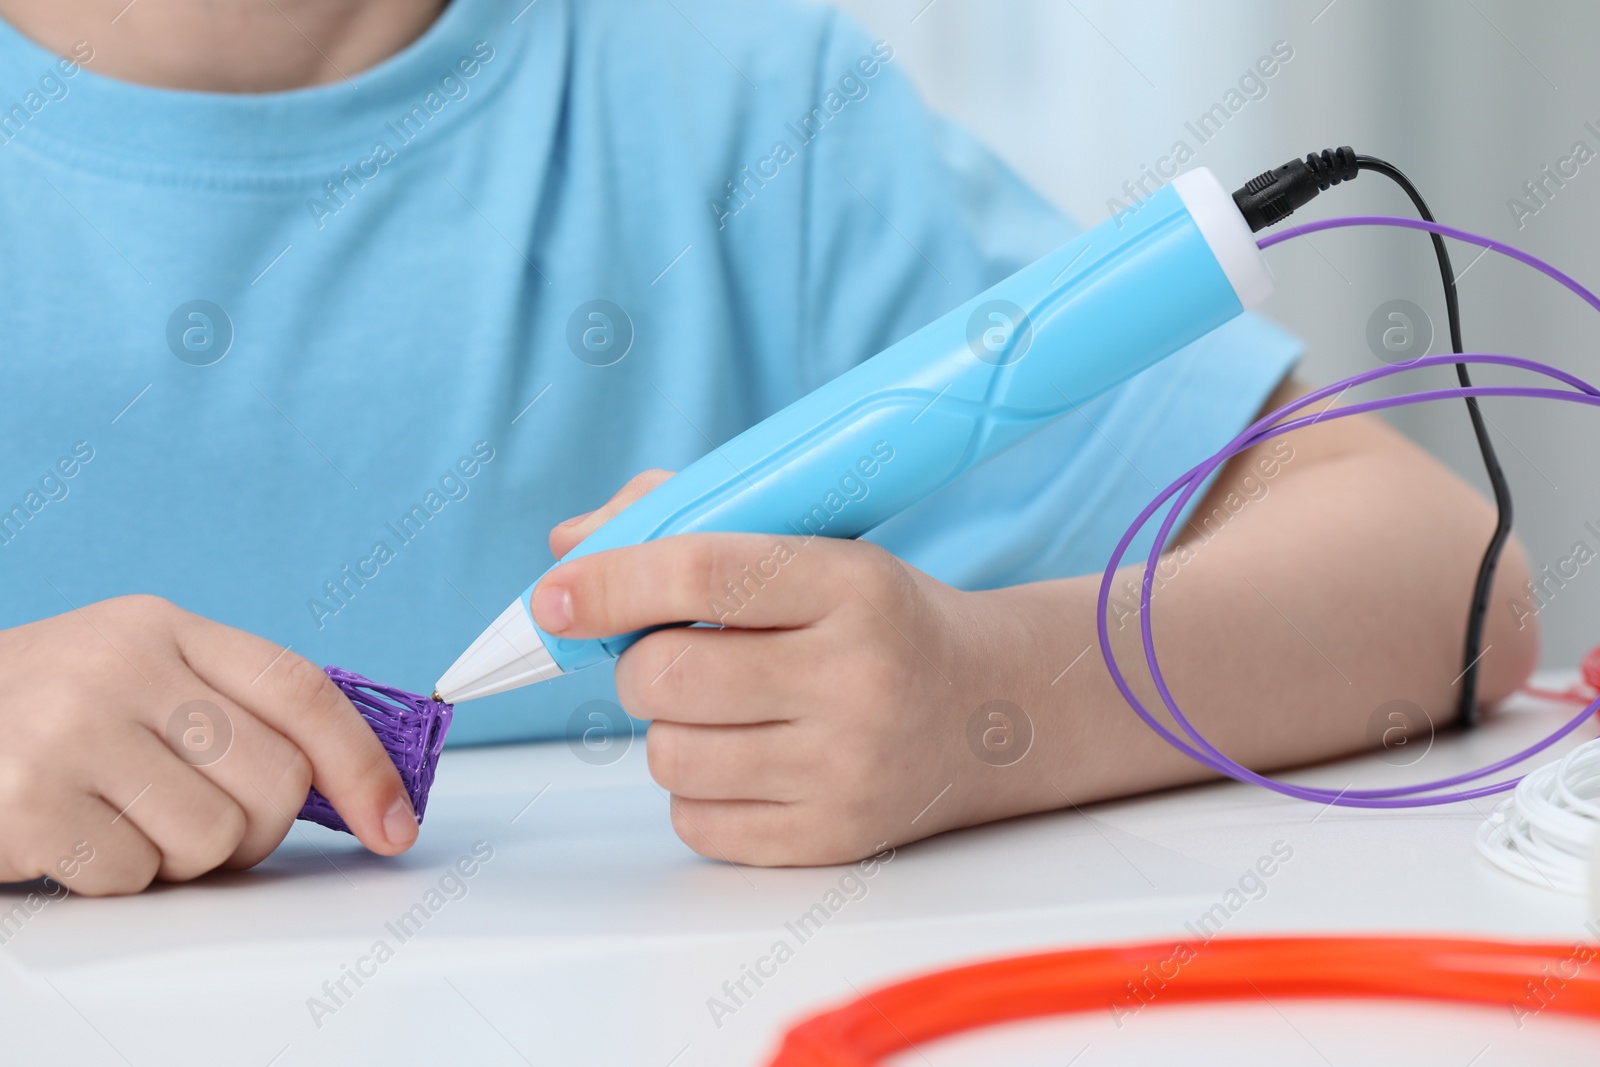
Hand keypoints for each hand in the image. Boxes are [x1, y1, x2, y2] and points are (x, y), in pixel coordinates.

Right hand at [0, 595, 416, 894]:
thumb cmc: (48, 711)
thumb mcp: (140, 673)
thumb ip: (235, 707)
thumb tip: (354, 783)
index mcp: (165, 628)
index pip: (300, 689)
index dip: (362, 763)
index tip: (394, 820)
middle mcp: (121, 667)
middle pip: (274, 779)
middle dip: (260, 826)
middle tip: (208, 823)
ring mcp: (70, 732)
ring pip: (214, 837)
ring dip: (184, 855)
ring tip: (129, 820)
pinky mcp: (26, 803)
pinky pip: (135, 874)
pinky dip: (118, 875)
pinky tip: (77, 835)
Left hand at [543, 472, 1037, 864]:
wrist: (997, 711)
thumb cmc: (882, 619)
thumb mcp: (817, 548)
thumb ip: (689, 526)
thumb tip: (567, 551)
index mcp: (854, 584)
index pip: (702, 573)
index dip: (610, 583)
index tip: (554, 597)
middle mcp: (858, 678)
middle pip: (665, 675)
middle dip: (637, 663)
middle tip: (667, 654)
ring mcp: (849, 769)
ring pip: (669, 756)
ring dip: (666, 728)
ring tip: (718, 708)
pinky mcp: (834, 839)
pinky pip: (695, 822)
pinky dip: (696, 789)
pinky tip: (744, 758)